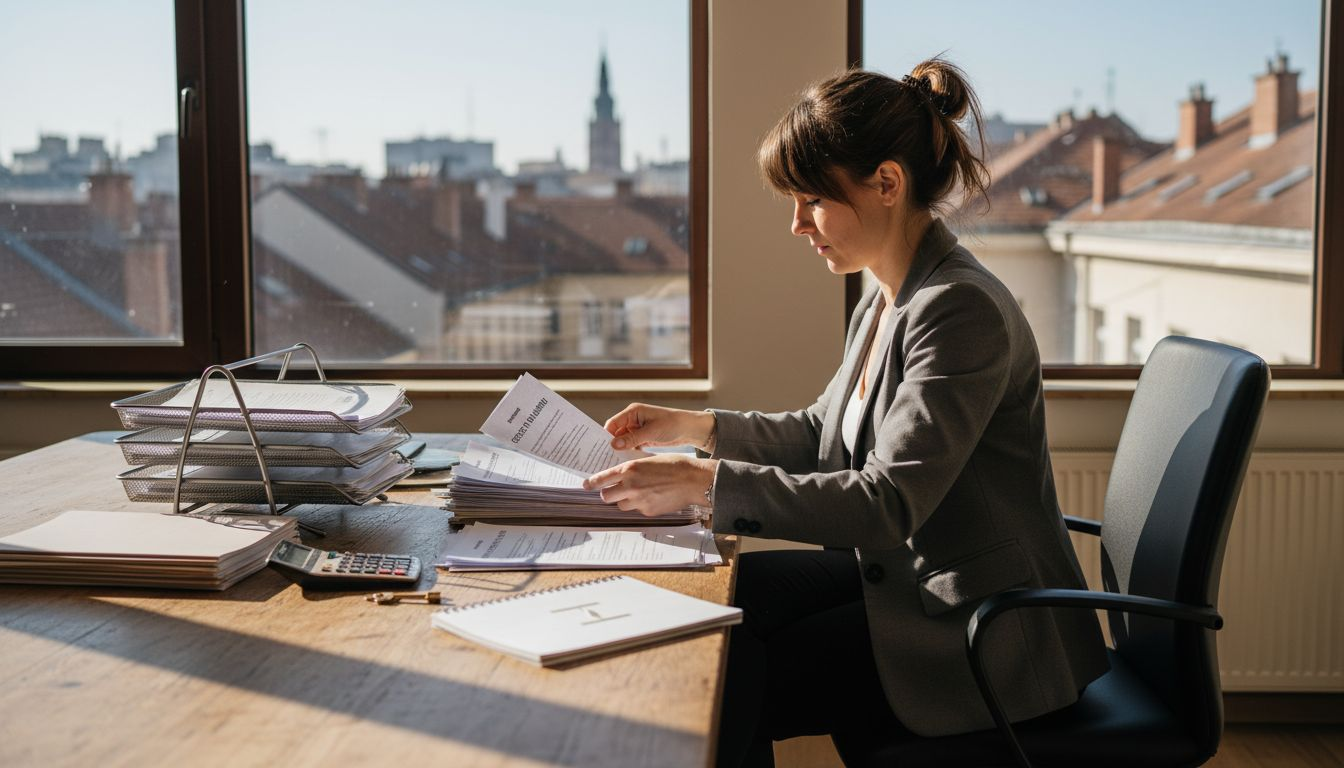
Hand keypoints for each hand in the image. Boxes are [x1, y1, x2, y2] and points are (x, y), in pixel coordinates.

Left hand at [583, 454, 717, 516]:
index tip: (586, 485)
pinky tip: (653, 497)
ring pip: (621, 505)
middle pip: (606, 496)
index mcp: (629, 469)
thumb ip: (633, 469)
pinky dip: (641, 505)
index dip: (592, 483)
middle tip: (614, 491)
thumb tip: (621, 474)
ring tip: (640, 493)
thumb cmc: (674, 465)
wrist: (693, 480)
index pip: (602, 478)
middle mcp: (630, 485)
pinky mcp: (648, 511)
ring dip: (625, 500)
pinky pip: (637, 510)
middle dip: (609, 494)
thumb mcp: (648, 460)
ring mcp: (639, 500)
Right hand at [603, 403, 715, 451]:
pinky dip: (628, 453)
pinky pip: (630, 445)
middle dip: (610, 444)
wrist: (690, 429)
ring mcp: (637, 429)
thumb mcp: (651, 432)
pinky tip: (625, 462)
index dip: (605, 435)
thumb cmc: (673, 424)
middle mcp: (633, 419)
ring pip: (622, 441)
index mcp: (633, 412)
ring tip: (612, 462)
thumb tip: (613, 444)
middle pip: (615, 433)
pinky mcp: (642, 438)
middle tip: (603, 458)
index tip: (599, 449)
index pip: (613, 423)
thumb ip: (632, 438)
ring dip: (619, 450)